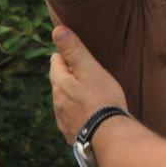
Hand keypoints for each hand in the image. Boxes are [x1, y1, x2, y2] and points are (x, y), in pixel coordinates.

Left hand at [50, 26, 129, 143]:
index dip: (67, 55)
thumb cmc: (102, 99)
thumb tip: (57, 30)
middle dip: (70, 75)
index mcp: (59, 83)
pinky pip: (73, 118)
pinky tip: (92, 114)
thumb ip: (74, 50)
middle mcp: (56, 102)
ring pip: (65, 100)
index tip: (80, 54)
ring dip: (75, 95)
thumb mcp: (90, 69)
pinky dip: (80, 113)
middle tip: (88, 72)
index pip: (56, 61)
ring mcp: (63, 119)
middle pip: (60, 81)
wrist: (109, 136)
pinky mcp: (71, 133)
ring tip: (92, 94)